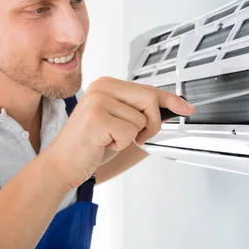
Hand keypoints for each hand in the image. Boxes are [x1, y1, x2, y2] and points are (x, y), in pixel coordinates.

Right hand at [43, 77, 193, 187]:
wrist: (62, 163)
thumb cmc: (90, 144)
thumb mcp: (118, 122)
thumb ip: (138, 111)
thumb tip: (172, 108)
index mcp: (106, 84)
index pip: (147, 88)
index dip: (170, 99)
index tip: (186, 107)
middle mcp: (102, 87)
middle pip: (149, 99)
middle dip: (152, 123)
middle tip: (138, 137)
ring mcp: (98, 100)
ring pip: (141, 119)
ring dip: (131, 137)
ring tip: (109, 139)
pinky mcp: (97, 117)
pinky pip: (130, 132)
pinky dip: (121, 144)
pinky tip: (103, 143)